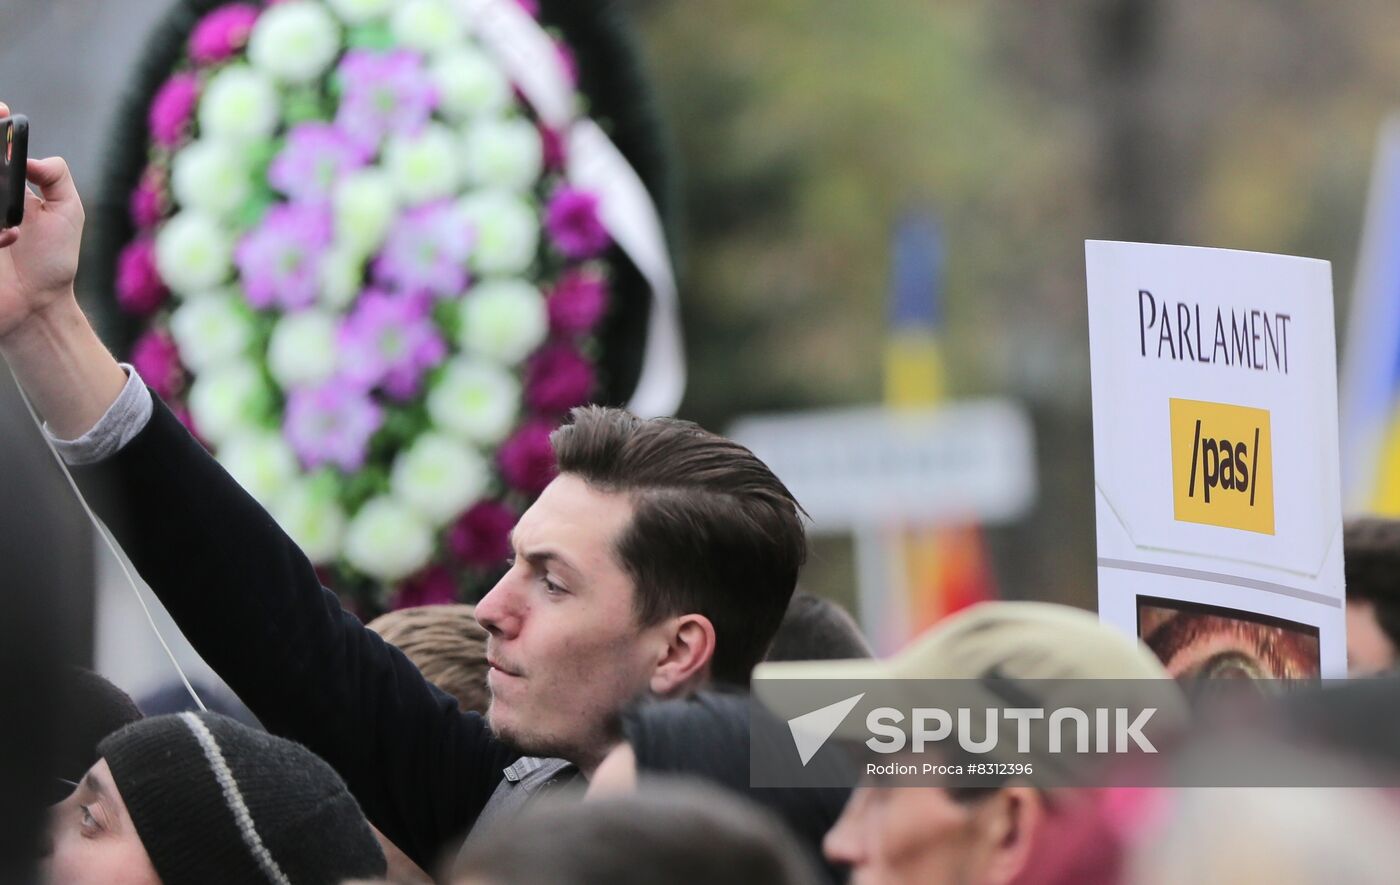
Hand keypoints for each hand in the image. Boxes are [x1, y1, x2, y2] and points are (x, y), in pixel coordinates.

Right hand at [0, 101, 84, 343]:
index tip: (2, 112)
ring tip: (11, 233)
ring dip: (0, 211)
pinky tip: (5, 243)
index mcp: (2, 185)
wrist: (37, 306)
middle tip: (4, 167)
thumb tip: (26, 156)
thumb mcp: (68, 211)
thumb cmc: (53, 261)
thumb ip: (55, 175)